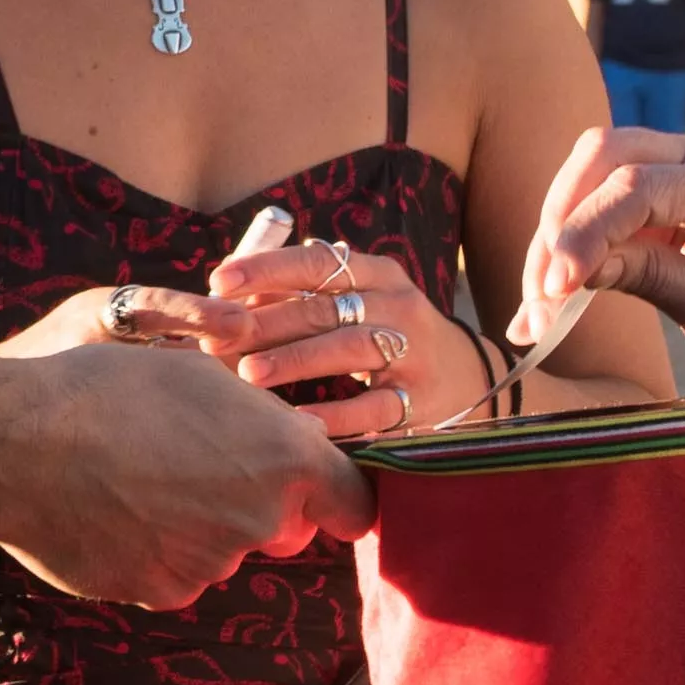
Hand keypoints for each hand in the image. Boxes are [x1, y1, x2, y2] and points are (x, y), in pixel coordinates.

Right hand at [0, 340, 372, 607]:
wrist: (19, 445)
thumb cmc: (109, 390)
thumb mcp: (200, 373)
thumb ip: (262, 418)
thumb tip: (292, 442)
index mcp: (284, 459)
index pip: (353, 502)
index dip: (340, 496)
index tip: (325, 492)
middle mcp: (261, 519)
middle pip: (286, 527)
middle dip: (262, 504)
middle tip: (204, 465)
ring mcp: (212, 564)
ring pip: (225, 548)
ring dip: (200, 523)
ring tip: (139, 477)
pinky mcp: (163, 592)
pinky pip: (177, 573)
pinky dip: (158, 550)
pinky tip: (115, 511)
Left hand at [193, 237, 457, 436]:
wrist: (465, 378)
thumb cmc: (386, 332)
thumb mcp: (360, 299)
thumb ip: (305, 291)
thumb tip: (231, 287)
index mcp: (379, 274)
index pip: (318, 262)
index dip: (267, 269)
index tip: (218, 281)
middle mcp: (399, 306)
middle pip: (326, 308)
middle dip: (268, 322)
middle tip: (220, 338)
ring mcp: (413, 353)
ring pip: (350, 350)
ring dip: (296, 360)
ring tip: (248, 373)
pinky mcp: (419, 400)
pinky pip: (376, 407)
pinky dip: (338, 415)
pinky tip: (301, 422)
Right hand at [517, 125, 684, 383]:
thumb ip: (653, 279)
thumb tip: (577, 270)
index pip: (637, 187)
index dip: (588, 233)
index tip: (554, 289)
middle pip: (602, 154)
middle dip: (560, 222)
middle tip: (539, 295)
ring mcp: (672, 164)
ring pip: (587, 169)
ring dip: (554, 233)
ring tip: (536, 308)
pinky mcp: (650, 187)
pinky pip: (593, 196)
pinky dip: (565, 241)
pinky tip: (544, 295)